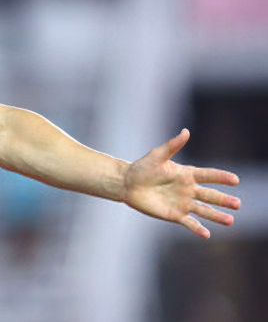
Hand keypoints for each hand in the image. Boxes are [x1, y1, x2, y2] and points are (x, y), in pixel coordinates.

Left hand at [123, 129, 240, 238]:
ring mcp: (183, 203)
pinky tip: (207, 234)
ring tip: (230, 221)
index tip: (235, 180)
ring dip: (217, 216)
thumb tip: (186, 131)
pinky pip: (189, 222)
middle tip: (238, 204)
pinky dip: (198, 229)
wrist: (128, 184)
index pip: (208, 175)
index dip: (221, 177)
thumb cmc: (143, 167)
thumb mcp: (158, 155)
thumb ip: (173, 145)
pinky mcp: (175, 215)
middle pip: (210, 196)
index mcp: (187, 174)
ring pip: (204, 210)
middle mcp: (189, 190)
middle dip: (224, 200)